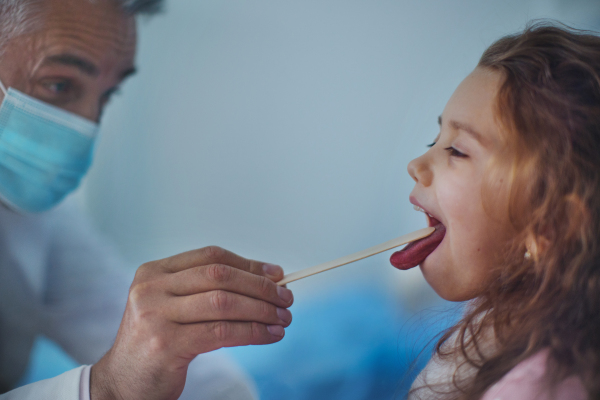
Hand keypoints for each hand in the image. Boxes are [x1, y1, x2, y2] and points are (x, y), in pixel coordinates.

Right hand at [90, 246, 292, 399]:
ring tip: (284, 318)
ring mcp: (155, 316)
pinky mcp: (166, 345)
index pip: (210, 257)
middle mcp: (151, 289)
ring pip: (224, 303)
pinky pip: (222, 332)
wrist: (122, 383)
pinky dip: (253, 332)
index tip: (277, 274)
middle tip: (287, 298)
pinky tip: (270, 335)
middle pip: (220, 276)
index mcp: (154, 272)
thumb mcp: (175, 307)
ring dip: (262, 310)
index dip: (248, 263)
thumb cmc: (158, 342)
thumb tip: (267, 281)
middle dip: (260, 287)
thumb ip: (210, 290)